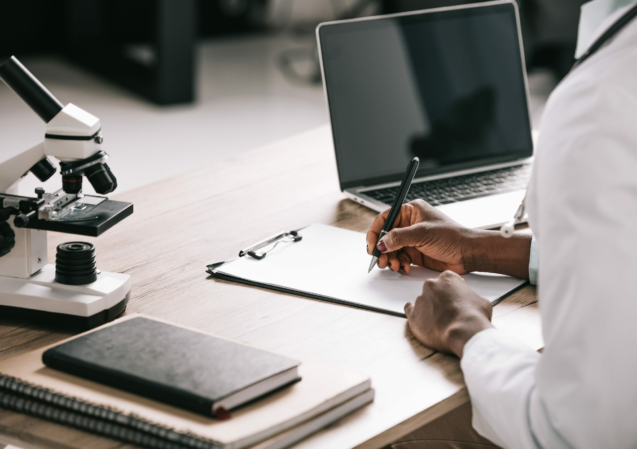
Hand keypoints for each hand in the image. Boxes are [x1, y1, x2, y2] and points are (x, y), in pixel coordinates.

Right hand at [366, 199, 531, 278]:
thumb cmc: (452, 236)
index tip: (371, 244)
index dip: (375, 232)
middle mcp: (409, 224)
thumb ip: (399, 237)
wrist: (468, 253)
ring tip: (395, 266)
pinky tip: (405, 268)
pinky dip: (399, 265)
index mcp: (411, 211)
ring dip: (390, 259)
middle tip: (381, 260)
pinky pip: (400, 259)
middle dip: (382, 250)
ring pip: (391, 250)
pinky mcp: (415, 253)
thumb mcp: (423, 233)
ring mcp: (412, 240)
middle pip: (385, 236)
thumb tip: (381, 242)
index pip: (385, 219)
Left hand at [404, 271, 492, 356]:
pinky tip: (423, 319)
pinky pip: (409, 310)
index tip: (455, 299)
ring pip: (423, 301)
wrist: (463, 332)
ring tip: (440, 321)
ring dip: (429, 309)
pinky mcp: (413, 314)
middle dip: (439, 299)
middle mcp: (431, 285)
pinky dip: (416, 314)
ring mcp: (420, 299)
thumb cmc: (473, 317)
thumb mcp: (481, 301)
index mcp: (447, 278)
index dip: (452, 291)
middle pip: (433, 290)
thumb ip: (470, 297)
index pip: (447, 281)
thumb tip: (471, 302)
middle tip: (448, 311)